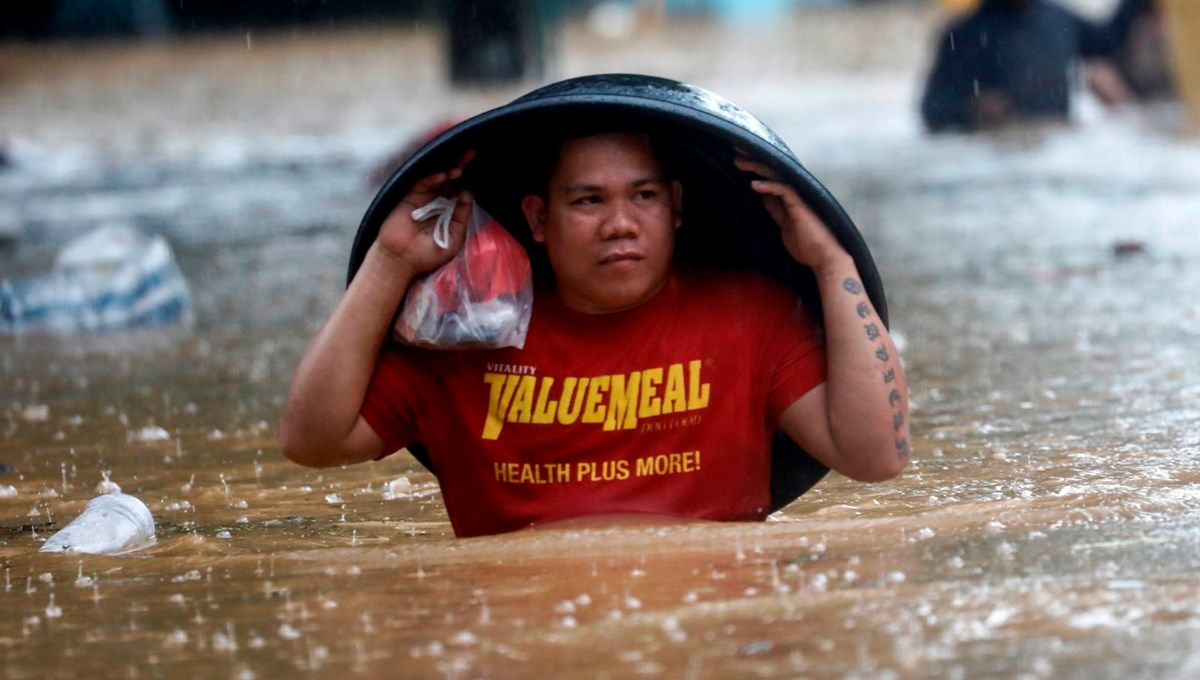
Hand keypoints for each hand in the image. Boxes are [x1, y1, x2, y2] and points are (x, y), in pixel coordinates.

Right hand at [375, 150, 475, 274]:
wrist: (402, 261)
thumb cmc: (428, 254)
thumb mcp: (454, 237)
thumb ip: (462, 216)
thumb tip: (467, 193)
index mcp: (448, 210)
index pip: (459, 189)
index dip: (468, 179)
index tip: (479, 167)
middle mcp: (436, 200)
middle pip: (450, 178)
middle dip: (460, 165)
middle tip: (471, 153)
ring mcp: (422, 197)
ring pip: (437, 178)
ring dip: (449, 170)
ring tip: (460, 167)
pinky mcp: (409, 196)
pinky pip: (422, 183)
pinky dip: (433, 177)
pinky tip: (444, 175)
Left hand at [734, 155, 848, 271]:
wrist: (824, 259)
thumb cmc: (806, 244)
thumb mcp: (784, 223)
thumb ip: (775, 208)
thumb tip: (764, 195)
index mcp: (791, 197)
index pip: (771, 176)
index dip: (756, 167)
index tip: (739, 160)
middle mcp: (796, 193)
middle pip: (772, 171)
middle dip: (754, 160)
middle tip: (735, 152)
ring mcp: (799, 198)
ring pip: (777, 175)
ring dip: (758, 167)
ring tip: (740, 162)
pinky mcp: (801, 206)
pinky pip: (784, 190)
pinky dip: (769, 185)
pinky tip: (754, 184)